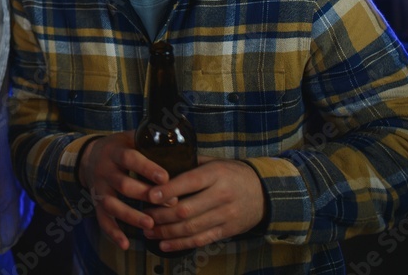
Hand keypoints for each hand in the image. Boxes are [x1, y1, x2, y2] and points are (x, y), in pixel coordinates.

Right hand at [77, 131, 169, 249]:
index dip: (147, 168)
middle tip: (169, 204)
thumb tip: (181, 145)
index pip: (130, 159)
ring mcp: (99, 188)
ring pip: (112, 204)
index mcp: (115, 152)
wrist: (89, 155)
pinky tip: (125, 244)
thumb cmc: (120, 147)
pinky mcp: (96, 202)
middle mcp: (105, 170)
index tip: (165, 178)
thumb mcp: (130, 138)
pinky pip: (102, 220)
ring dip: (130, 216)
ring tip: (150, 225)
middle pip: (123, 184)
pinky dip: (113, 233)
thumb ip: (150, 142)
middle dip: (145, 195)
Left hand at [142, 157, 266, 252]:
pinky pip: (201, 240)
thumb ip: (189, 164)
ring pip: (191, 228)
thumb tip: (158, 165)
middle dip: (161, 216)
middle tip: (143, 216)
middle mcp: (222, 195)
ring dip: (167, 232)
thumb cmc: (231, 173)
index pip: (189, 182)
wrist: (264, 192)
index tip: (149, 195)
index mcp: (216, 174)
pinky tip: (164, 244)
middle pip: (187, 209)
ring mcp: (226, 215)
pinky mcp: (228, 231)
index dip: (168, 190)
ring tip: (148, 232)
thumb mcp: (214, 162)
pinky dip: (181, 244)